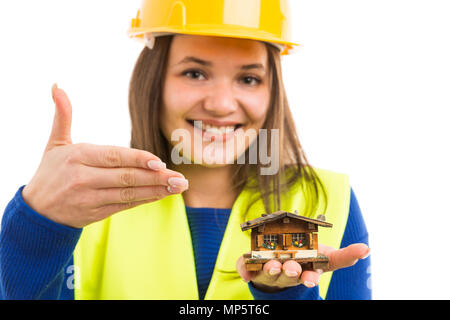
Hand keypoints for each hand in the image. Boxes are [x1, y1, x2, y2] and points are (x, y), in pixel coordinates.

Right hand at [22, 84, 188, 227]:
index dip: (138, 159)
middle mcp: (84, 178)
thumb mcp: (54, 143)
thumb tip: (57, 85)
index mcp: (77, 157)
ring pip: (129, 194)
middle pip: (126, 177)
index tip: (160, 162)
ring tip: (178, 186)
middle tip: (180, 177)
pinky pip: (125, 205)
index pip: (114, 157)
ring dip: (156, 190)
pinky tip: (162, 194)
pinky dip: (145, 200)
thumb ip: (62, 116)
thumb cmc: (50, 172)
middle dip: (156, 177)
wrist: (37, 211)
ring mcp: (91, 198)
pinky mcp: (96, 213)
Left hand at [236, 243, 369, 292]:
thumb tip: (367, 249)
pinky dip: (244, 269)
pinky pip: (245, 267)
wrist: (282, 266)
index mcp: (305, 272)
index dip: (310, 278)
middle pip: (288, 275)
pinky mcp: (252, 267)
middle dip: (290, 272)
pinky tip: (244, 272)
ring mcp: (268, 271)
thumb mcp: (327, 258)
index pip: (309, 277)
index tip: (311, 278)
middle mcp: (287, 273)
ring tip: (272, 265)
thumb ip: (346, 255)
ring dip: (270, 269)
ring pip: (268, 272)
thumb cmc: (306, 261)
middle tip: (292, 268)